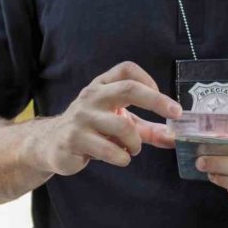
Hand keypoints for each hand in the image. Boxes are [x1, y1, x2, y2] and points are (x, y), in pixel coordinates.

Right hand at [26, 62, 181, 176]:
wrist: (52, 144)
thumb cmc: (92, 130)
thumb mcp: (120, 124)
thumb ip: (148, 130)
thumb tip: (175, 138)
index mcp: (102, 86)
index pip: (126, 70)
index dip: (148, 80)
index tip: (164, 101)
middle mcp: (91, 97)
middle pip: (128, 89)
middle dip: (156, 101)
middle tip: (174, 115)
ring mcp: (81, 117)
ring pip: (122, 126)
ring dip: (136, 142)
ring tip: (133, 149)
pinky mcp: (73, 139)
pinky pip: (108, 149)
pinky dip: (122, 157)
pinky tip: (119, 158)